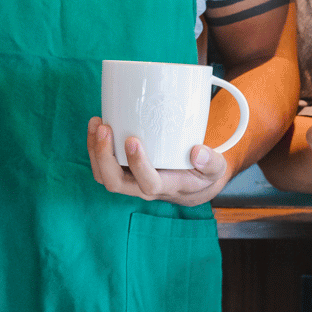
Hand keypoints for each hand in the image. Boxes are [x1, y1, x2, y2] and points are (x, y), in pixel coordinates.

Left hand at [86, 118, 231, 205]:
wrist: (193, 184)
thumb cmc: (203, 174)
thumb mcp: (216, 169)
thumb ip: (212, 162)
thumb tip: (198, 152)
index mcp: (167, 187)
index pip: (148, 183)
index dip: (138, 165)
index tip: (133, 140)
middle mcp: (143, 187)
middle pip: (115, 183)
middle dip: (105, 157)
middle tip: (105, 129)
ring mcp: (131, 180)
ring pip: (104, 175)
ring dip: (96, 150)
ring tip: (97, 123)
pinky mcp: (124, 170)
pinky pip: (102, 165)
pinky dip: (95, 146)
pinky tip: (97, 124)